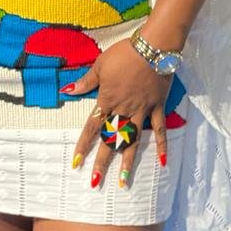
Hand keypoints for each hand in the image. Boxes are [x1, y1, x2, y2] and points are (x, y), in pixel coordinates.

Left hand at [67, 38, 171, 189]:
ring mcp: (142, 111)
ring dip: (127, 162)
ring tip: (123, 182)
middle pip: (111, 140)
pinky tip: (163, 162)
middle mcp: (123, 110)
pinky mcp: (157, 107)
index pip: (92, 128)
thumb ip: (86, 82)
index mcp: (107, 100)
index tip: (76, 163)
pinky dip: (162, 145)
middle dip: (102, 162)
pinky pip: (159, 130)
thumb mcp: (100, 65)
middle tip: (95, 182)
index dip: (83, 146)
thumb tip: (68, 91)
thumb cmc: (124, 54)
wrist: (152, 48)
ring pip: (133, 141)